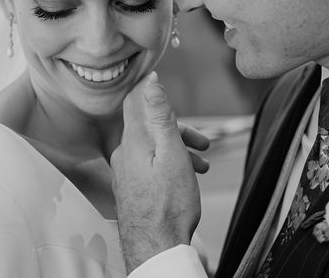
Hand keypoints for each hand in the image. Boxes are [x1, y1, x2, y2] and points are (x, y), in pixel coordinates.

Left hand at [111, 72, 209, 271]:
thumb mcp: (172, 152)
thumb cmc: (169, 204)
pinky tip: (184, 179)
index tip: (164, 81)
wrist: (156, 247)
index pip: (135, 102)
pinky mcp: (130, 188)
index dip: (150, 89)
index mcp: (134, 142)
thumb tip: (151, 83)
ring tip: (201, 165)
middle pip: (149, 127)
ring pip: (153, 148)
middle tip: (204, 141)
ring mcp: (125, 173)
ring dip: (178, 150)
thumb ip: (161, 116)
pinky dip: (169, 165)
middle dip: (179, 129)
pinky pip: (149, 166)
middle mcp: (124, 155)